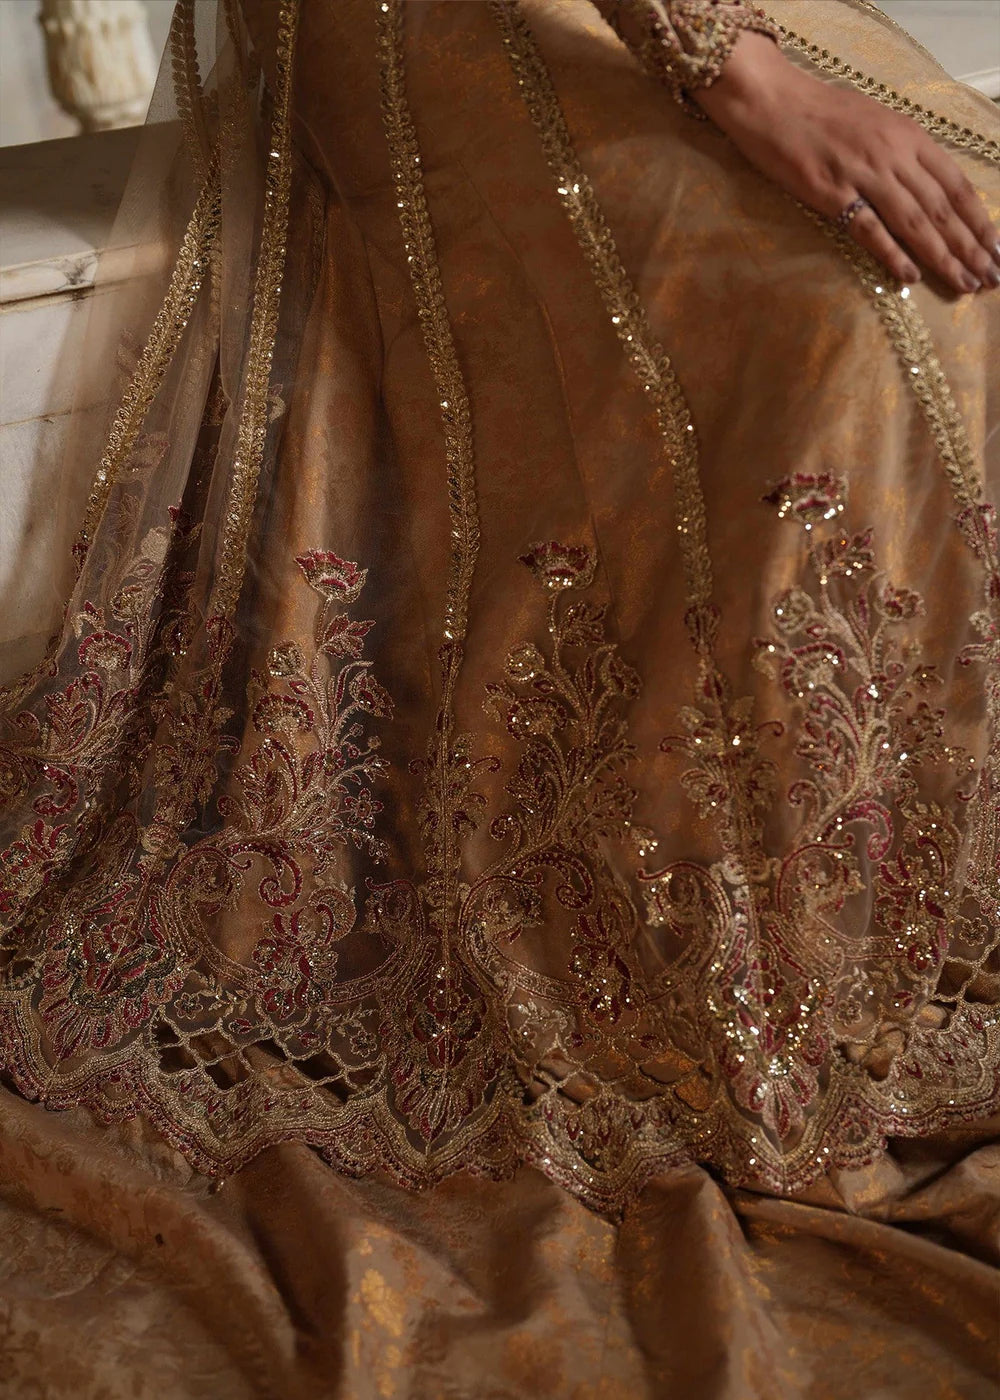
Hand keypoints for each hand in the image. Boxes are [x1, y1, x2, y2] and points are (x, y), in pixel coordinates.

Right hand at [694, 32, 999, 294]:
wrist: (771, 100)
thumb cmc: (819, 111)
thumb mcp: (874, 121)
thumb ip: (901, 150)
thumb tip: (924, 182)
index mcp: (907, 136)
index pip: (955, 184)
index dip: (979, 220)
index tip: (995, 248)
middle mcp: (893, 154)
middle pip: (941, 208)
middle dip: (970, 247)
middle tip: (990, 278)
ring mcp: (863, 174)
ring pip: (914, 221)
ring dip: (943, 256)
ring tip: (963, 283)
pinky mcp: (831, 193)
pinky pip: (869, 228)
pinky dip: (892, 254)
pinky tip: (910, 276)